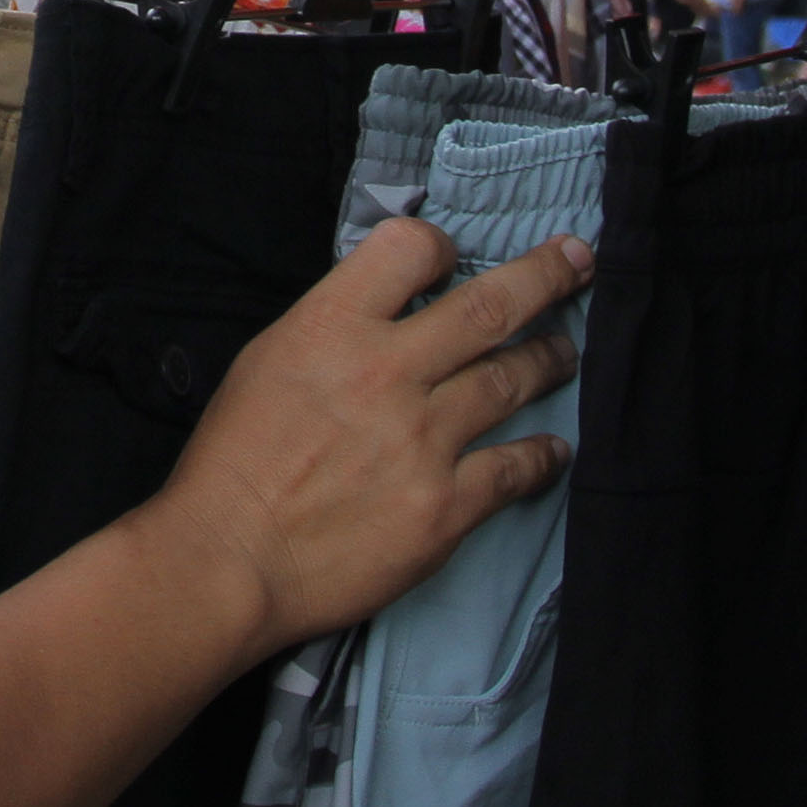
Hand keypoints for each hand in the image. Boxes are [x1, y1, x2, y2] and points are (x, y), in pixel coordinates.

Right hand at [124, 214, 593, 657]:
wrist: (228, 559)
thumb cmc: (231, 464)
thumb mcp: (265, 363)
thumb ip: (329, 331)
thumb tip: (380, 315)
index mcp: (332, 326)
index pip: (410, 248)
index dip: (440, 248)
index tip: (454, 261)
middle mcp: (387, 372)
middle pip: (491, 306)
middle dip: (546, 276)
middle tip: (579, 261)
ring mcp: (423, 439)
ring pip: (512, 379)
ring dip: (548, 361)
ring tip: (565, 355)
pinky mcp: (445, 505)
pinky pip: (516, 468)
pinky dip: (544, 456)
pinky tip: (555, 452)